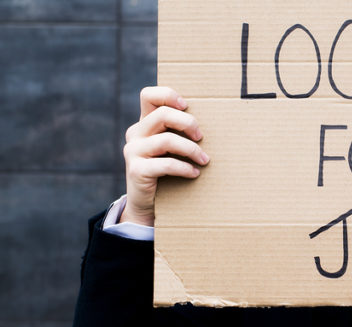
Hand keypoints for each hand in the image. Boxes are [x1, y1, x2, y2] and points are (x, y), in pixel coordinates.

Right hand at [120, 87, 209, 226]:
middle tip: (201, 136)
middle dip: (187, 123)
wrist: (147, 203)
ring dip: (191, 149)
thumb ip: (180, 133)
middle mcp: (135, 133)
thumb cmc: (166, 171)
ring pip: (166, 140)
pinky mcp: (137, 170)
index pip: (148, 96)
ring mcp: (133, 151)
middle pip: (162, 114)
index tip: (187, 106)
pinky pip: (166, 164)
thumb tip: (215, 122)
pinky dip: (185, 168)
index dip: (168, 95)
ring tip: (204, 160)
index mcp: (144, 123)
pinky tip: (195, 173)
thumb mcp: (171, 149)